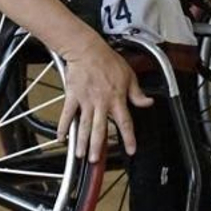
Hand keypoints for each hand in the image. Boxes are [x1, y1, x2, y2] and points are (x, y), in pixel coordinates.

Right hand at [57, 36, 152, 160]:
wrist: (87, 49)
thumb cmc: (108, 61)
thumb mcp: (130, 75)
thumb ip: (137, 93)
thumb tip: (148, 102)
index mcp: (116, 98)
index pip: (125, 122)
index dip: (129, 137)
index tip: (131, 149)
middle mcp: (101, 102)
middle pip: (100, 128)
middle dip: (98, 146)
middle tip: (95, 160)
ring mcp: (86, 100)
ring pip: (84, 125)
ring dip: (82, 141)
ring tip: (81, 154)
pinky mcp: (73, 96)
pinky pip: (67, 114)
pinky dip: (63, 126)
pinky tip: (62, 138)